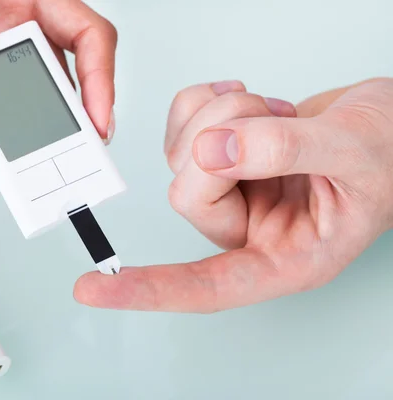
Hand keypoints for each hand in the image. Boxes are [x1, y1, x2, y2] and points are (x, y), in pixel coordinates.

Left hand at [74, 77, 392, 312]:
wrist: (388, 121)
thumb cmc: (389, 152)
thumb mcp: (355, 154)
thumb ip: (285, 152)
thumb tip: (214, 151)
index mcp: (286, 258)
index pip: (206, 288)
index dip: (150, 289)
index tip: (95, 289)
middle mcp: (250, 229)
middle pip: (188, 195)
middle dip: (221, 142)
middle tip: (270, 118)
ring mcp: (232, 191)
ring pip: (181, 155)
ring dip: (221, 115)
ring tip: (274, 110)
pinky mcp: (220, 156)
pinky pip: (182, 126)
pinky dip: (205, 102)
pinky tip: (246, 100)